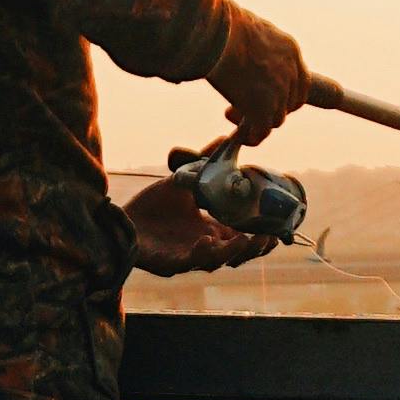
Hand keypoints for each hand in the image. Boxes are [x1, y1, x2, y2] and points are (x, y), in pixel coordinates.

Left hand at [124, 174, 270, 275]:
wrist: (122, 218)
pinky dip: (202, 253)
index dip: (261, 237)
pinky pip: (190, 262)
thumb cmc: (153, 205)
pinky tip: (207, 240)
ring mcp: (188, 256)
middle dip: (254, 248)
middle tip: (266, 237)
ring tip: (243, 240)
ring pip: (217, 261)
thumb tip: (228, 135)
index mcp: (212, 230)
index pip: (244, 238)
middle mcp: (205, 246)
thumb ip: (208, 161)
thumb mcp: (186, 179)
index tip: (277, 229)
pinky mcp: (169, 263)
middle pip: (237, 255)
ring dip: (232, 252)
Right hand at [216, 17, 308, 143]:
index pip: (299, 81)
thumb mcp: (251, 29)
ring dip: (256, 120)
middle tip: (247, 106)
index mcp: (290, 50)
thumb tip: (239, 51)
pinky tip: (239, 136)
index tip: (266, 95)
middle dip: (271, 108)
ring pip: (276, 118)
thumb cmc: (223, 24)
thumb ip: (255, 46)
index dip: (284, 93)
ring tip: (232, 113)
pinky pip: (261, 131)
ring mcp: (278, 92)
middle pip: (291, 102)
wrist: (218, 32)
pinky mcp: (262, 108)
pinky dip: (252, 137)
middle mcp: (290, 72)